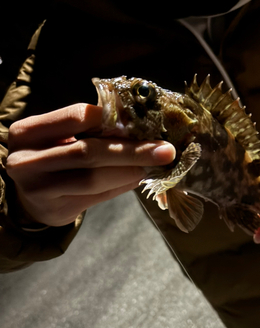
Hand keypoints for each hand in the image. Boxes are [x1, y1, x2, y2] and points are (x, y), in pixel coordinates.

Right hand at [6, 104, 174, 226]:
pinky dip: (121, 186)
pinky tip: (137, 178)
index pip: (75, 116)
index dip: (112, 117)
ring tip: (153, 166)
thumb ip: (88, 131)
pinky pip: (96, 197)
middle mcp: (27, 161)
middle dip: (132, 150)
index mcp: (28, 132)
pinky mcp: (55, 210)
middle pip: (88, 152)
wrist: (26, 196)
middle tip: (166, 151)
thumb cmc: (50, 156)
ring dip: (129, 171)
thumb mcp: (56, 137)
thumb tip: (139, 128)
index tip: (142, 121)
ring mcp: (39, 189)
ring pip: (93, 179)